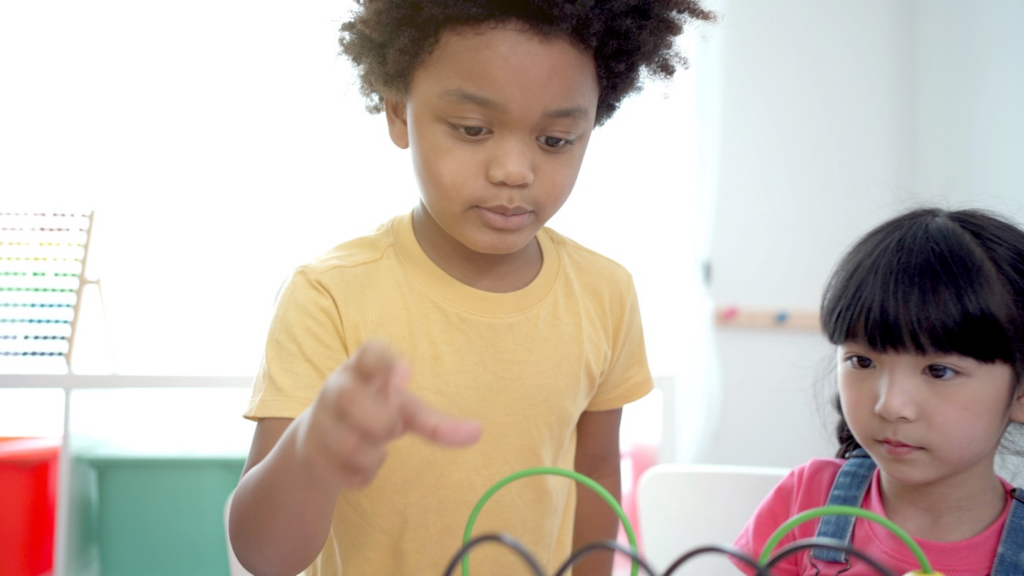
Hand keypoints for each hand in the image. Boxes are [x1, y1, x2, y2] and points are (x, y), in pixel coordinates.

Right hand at [298, 341, 481, 489]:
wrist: (319, 441)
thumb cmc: (372, 413)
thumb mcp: (403, 411)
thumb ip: (436, 422)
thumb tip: (478, 432)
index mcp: (360, 368)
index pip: (368, 352)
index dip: (387, 361)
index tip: (408, 373)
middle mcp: (334, 388)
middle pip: (349, 399)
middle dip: (381, 422)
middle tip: (391, 428)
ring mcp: (318, 420)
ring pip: (350, 444)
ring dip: (374, 456)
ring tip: (376, 448)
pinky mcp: (310, 453)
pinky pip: (344, 473)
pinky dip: (362, 477)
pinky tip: (360, 467)